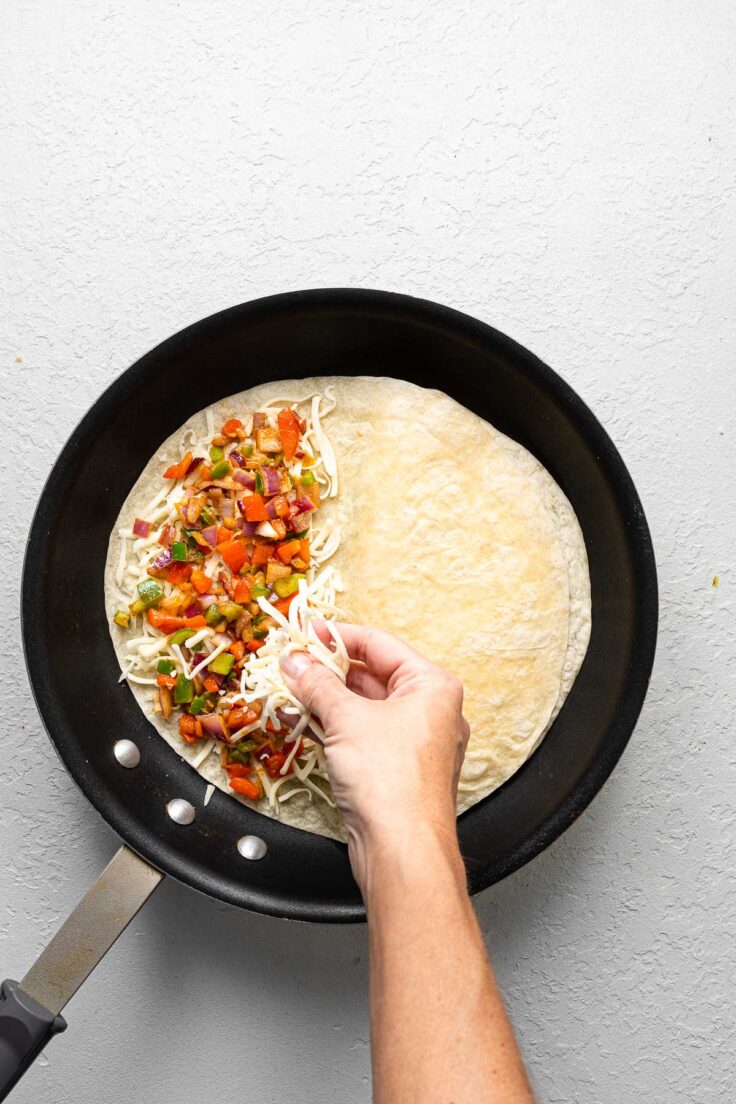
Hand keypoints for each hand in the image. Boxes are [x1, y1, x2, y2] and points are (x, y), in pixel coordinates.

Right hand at [279, 624, 469, 888]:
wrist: (402, 850)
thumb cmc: (391, 781)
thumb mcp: (345, 718)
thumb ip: (317, 683)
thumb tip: (296, 661)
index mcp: (432, 686)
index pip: (379, 644)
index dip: (338, 636)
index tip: (305, 632)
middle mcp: (432, 711)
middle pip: (372, 676)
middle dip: (328, 670)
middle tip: (291, 662)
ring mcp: (416, 742)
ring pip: (365, 707)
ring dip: (327, 699)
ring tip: (289, 687)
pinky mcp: (398, 770)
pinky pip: (363, 734)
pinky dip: (335, 726)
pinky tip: (303, 719)